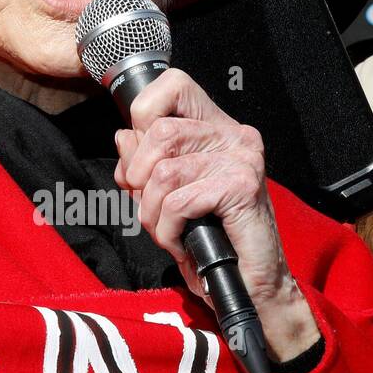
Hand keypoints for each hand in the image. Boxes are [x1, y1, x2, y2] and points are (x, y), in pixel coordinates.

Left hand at [113, 68, 320, 361]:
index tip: (142, 160)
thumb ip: (145, 166)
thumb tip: (124, 136)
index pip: (173, 84)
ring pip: (163, 170)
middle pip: (159, 130)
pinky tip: (181, 243)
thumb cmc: (212, 245)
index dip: (143, 116)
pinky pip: (178, 201)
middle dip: (138, 178)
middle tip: (150, 210)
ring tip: (166, 232)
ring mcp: (241, 159)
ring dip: (151, 212)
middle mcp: (234, 135)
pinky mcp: (242, 186)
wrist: (249, 288)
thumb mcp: (166, 199)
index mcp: (217, 129)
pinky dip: (168, 230)